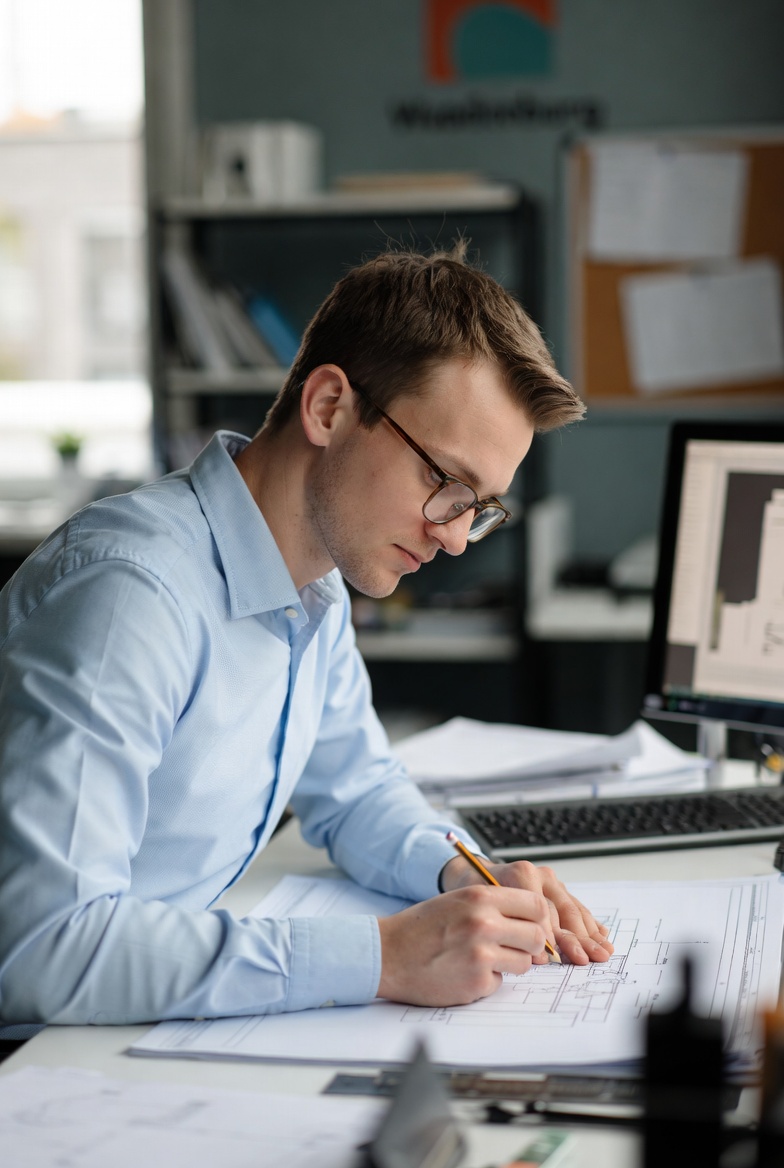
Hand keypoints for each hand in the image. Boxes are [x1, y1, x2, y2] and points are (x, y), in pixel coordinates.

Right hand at [377, 883, 551, 1006]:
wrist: (387, 954)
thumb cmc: (420, 927)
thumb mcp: (458, 900)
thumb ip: (493, 905)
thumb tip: (533, 919)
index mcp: (480, 896)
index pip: (536, 905)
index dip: (538, 919)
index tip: (531, 926)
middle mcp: (483, 922)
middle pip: (537, 937)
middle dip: (530, 945)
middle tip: (512, 947)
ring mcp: (481, 953)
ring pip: (524, 963)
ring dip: (509, 964)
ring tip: (481, 958)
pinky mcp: (475, 981)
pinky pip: (500, 982)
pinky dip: (487, 980)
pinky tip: (464, 972)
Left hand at [440, 855, 613, 966]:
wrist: (473, 874)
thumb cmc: (473, 893)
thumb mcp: (478, 905)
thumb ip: (506, 927)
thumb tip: (538, 955)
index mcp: (520, 874)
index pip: (540, 907)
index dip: (547, 933)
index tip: (552, 956)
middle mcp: (539, 875)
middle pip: (562, 909)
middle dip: (577, 937)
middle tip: (587, 958)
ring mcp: (551, 882)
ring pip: (573, 910)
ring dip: (589, 934)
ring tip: (602, 952)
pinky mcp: (557, 890)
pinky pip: (577, 907)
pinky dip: (590, 923)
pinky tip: (602, 935)